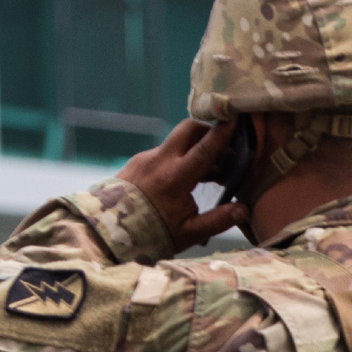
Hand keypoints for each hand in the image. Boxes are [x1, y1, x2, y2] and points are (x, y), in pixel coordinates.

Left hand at [116, 118, 248, 252]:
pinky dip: (179, 159)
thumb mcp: (188, 233)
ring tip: (212, 174)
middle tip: (225, 146)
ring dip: (196, 149)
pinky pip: (164, 153)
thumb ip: (218, 221)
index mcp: (174, 178)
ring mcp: (146, 158)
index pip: (204, 148)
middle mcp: (159, 161)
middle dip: (208, 131)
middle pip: (188, 129)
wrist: (107, 230)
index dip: (221, 133)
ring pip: (177, 142)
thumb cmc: (150, 234)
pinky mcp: (138, 162)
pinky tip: (187, 179)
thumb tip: (243, 210)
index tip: (234, 117)